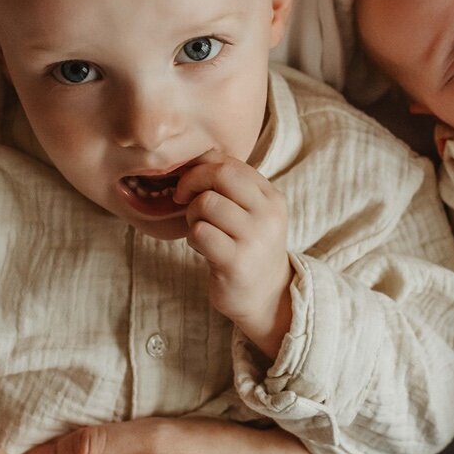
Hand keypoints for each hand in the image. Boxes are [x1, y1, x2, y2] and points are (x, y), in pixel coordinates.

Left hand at [174, 150, 292, 355]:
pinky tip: (201, 246)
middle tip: (183, 198)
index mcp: (271, 197)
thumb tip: (194, 157)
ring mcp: (254, 238)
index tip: (190, 182)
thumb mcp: (252, 213)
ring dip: (191, 215)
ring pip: (206, 203)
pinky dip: (192, 237)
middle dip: (192, 182)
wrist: (266, 297)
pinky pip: (200, 233)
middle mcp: (268, 214)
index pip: (230, 163)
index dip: (201, 167)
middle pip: (219, 175)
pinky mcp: (236, 262)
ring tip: (199, 228)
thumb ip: (230, 186)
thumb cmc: (249, 248)